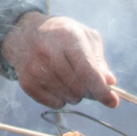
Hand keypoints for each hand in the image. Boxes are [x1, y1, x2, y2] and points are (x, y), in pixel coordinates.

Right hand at [1, 13, 118, 109]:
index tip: (113, 102)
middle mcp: (47, 52)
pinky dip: (61, 98)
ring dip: (75, 94)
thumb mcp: (83, 36)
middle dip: (89, 90)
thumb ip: (98, 60)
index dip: (102, 90)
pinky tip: (56, 82)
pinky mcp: (26, 82)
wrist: (23, 32)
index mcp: (66, 36)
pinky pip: (55, 104)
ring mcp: (34, 68)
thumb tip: (110, 83)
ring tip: (68, 77)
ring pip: (68, 98)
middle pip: (80, 88)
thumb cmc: (60, 34)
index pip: (88, 71)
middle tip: (84, 78)